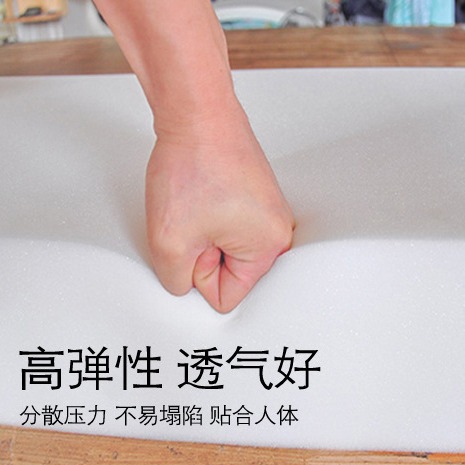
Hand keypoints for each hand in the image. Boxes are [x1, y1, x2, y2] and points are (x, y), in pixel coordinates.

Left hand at [146, 108, 294, 312]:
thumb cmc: (192, 162)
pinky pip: (225, 226)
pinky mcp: (254, 196)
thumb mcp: (169, 242)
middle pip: (228, 273)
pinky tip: (201, 194)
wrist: (196, 112)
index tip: (193, 239)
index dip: (197, 274)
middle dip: (202, 254)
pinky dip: (207, 216)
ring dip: (202, 233)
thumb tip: (188, 285)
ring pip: (222, 248)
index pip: (226, 297)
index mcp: (269, 247)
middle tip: (194, 220)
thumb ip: (177, 282)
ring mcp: (267, 210)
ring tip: (198, 203)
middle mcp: (277, 229)